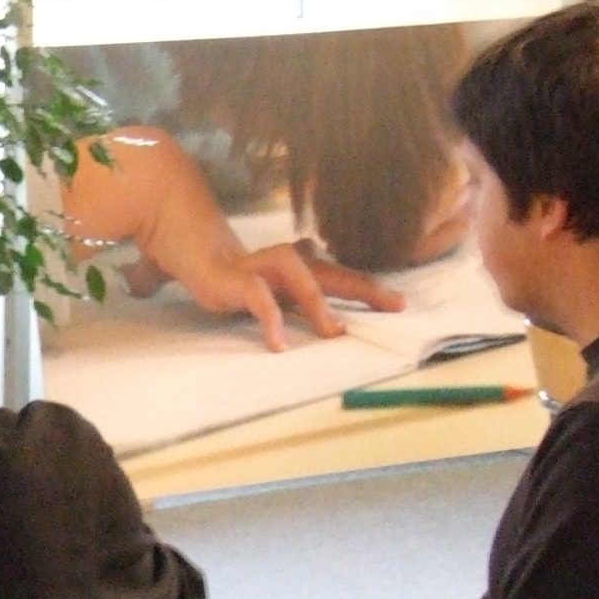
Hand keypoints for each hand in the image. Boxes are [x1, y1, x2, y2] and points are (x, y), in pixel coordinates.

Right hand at [249, 241, 406, 342]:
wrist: (197, 253)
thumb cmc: (240, 278)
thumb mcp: (276, 290)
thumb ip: (299, 300)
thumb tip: (326, 326)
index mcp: (303, 269)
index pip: (344, 277)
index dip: (372, 289)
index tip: (401, 305)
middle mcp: (291, 266)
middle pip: (335, 274)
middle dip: (366, 290)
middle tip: (394, 306)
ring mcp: (266, 270)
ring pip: (300, 280)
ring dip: (319, 305)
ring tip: (333, 332)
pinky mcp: (239, 281)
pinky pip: (259, 299)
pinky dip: (271, 320)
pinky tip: (278, 344)